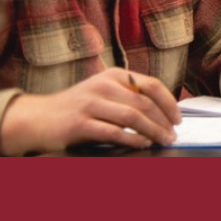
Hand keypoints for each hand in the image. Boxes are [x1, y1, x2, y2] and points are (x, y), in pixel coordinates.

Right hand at [0, 66, 179, 152]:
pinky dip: (133, 140)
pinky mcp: (81, 123)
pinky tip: (142, 145)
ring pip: (133, 117)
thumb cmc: (78, 108)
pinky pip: (114, 132)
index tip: (178, 118)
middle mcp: (102, 85)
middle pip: (144, 102)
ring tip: (163, 141)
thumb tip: (163, 112)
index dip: (169, 102)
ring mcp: (90, 103)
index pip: (150, 84)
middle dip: (164, 121)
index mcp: (112, 75)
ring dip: (153, 132)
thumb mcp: (103, 93)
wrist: (41, 117)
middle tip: (173, 136)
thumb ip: (128, 97)